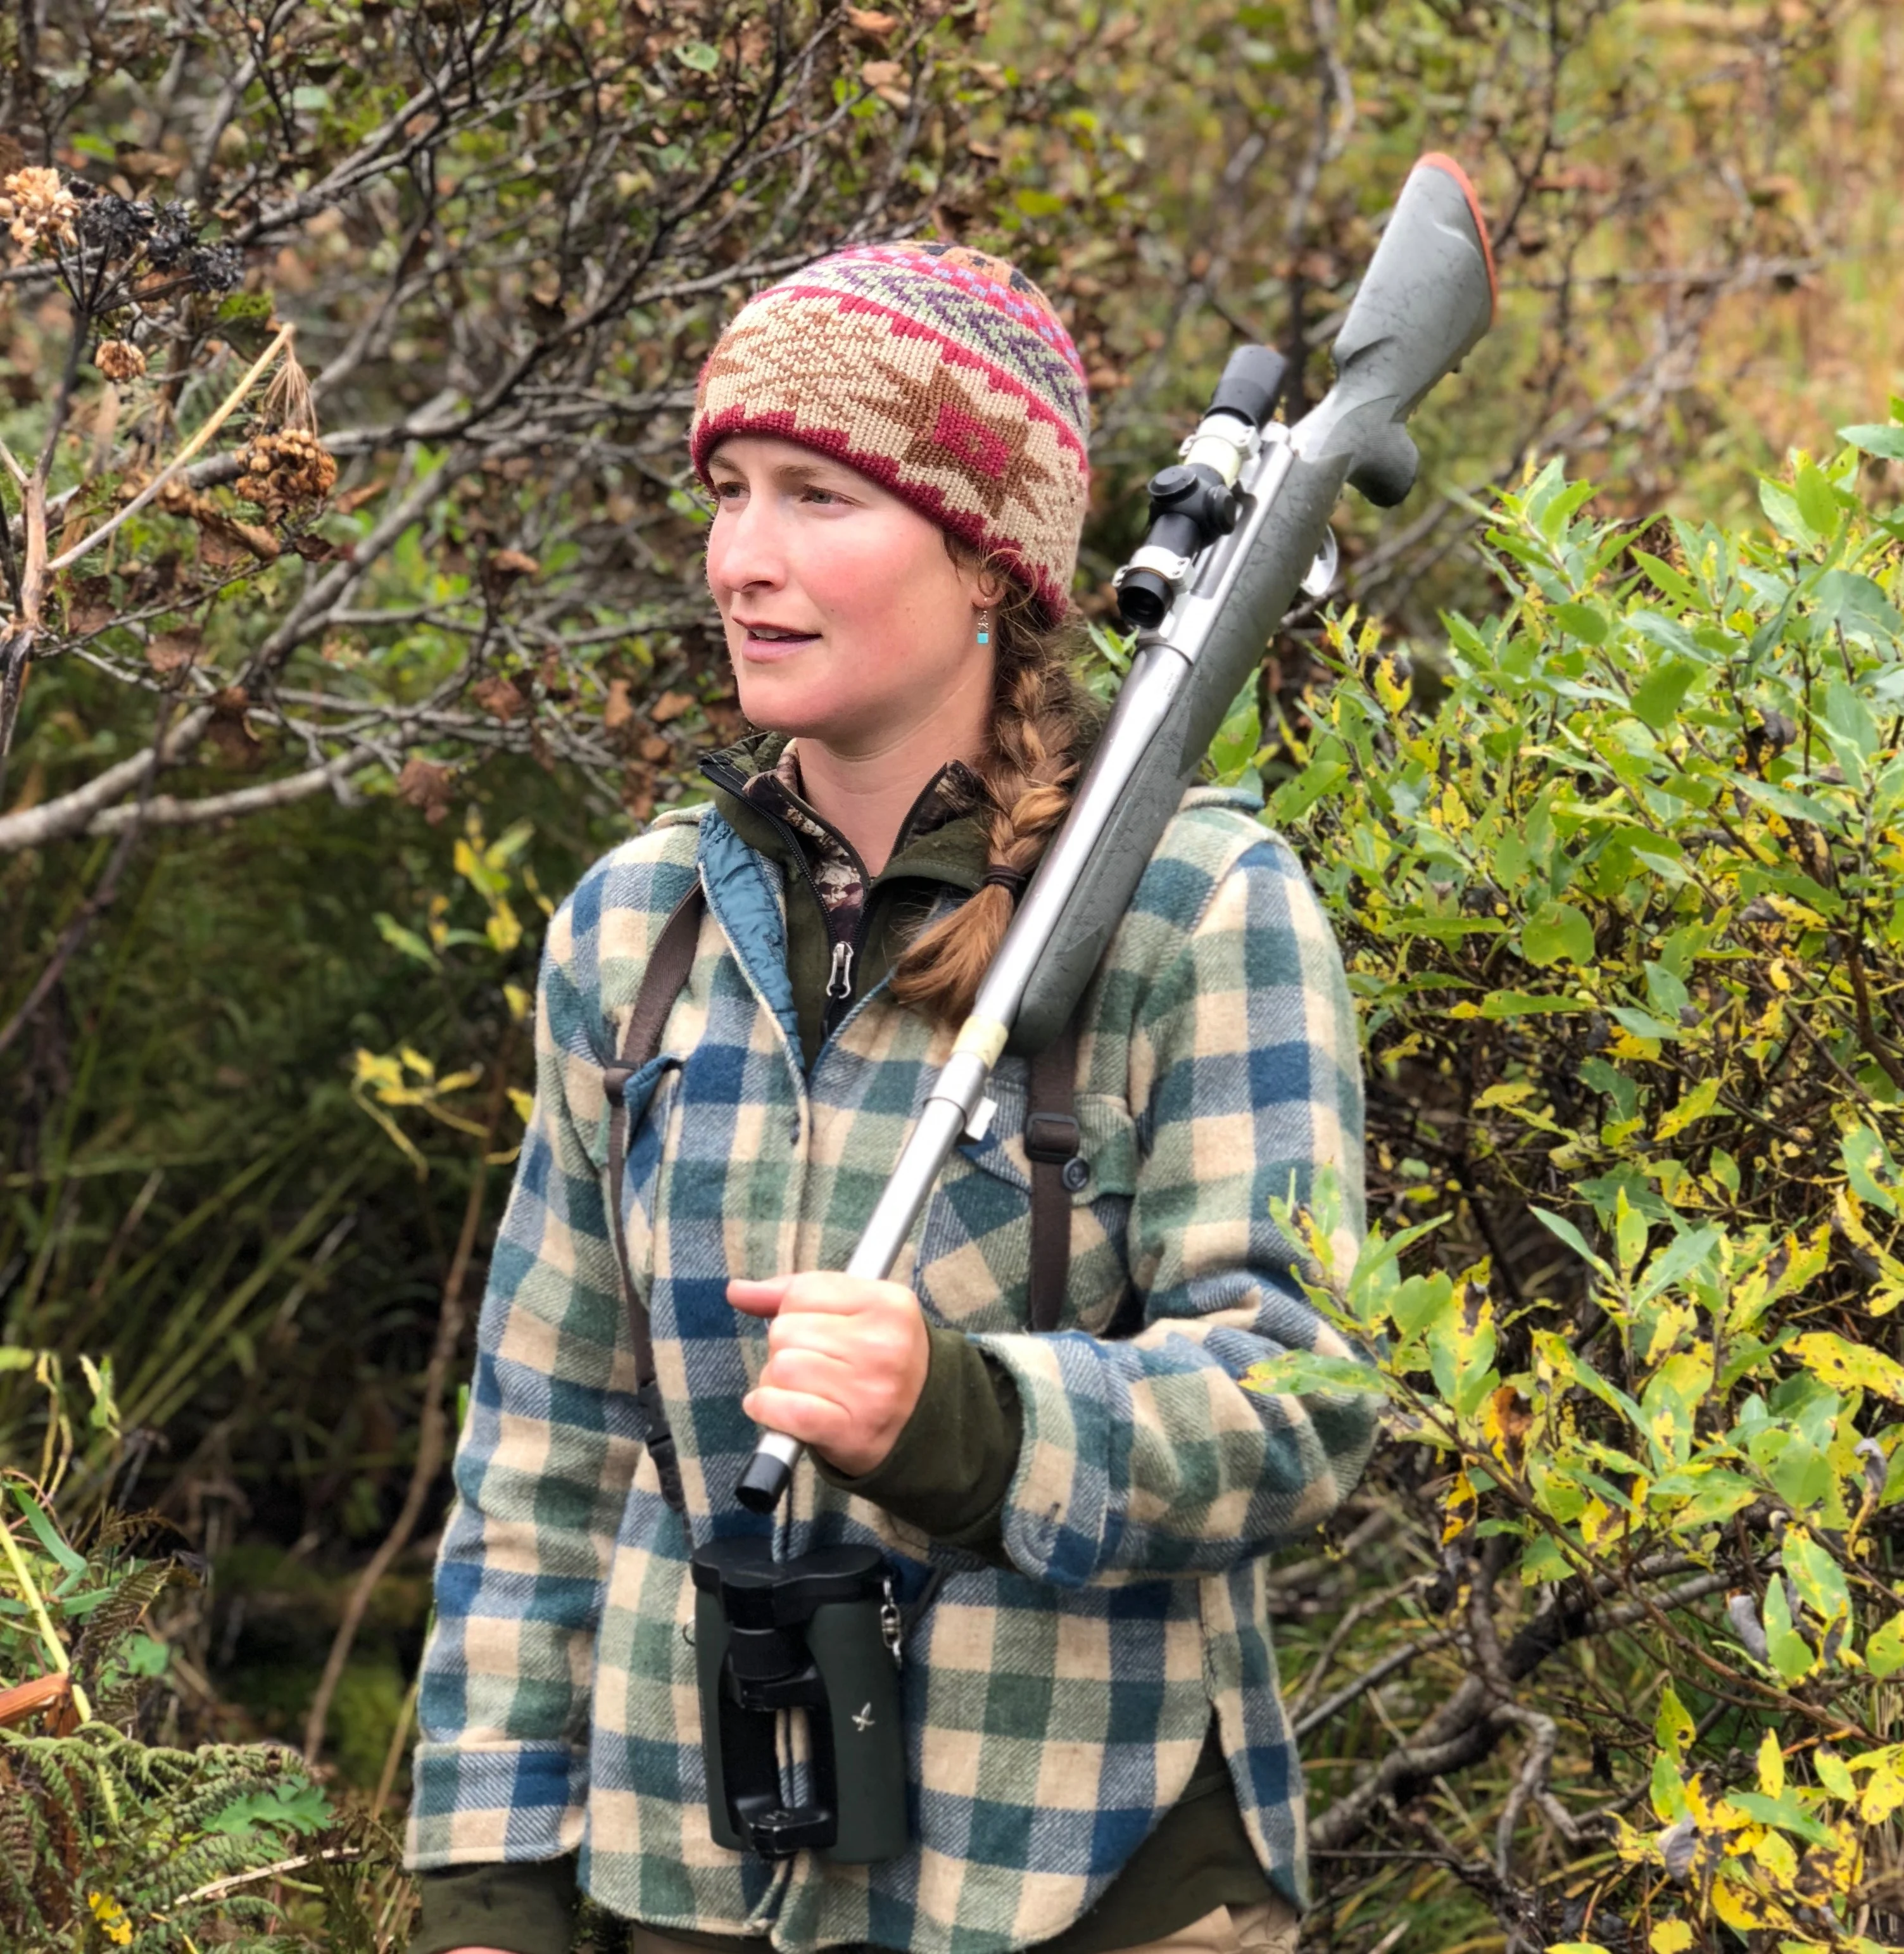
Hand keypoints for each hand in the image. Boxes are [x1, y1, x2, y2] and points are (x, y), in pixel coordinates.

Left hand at [727, 1272, 929, 1475]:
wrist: (922, 1424)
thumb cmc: (881, 1361)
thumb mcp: (858, 1312)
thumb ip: (798, 1293)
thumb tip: (737, 1291)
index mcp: (888, 1304)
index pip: (802, 1292)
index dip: (792, 1312)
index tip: (812, 1330)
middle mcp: (882, 1344)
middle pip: (786, 1330)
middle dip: (785, 1349)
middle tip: (813, 1366)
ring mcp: (868, 1390)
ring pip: (781, 1368)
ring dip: (777, 1382)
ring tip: (804, 1390)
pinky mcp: (849, 1430)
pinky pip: (782, 1408)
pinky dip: (767, 1408)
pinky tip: (778, 1409)